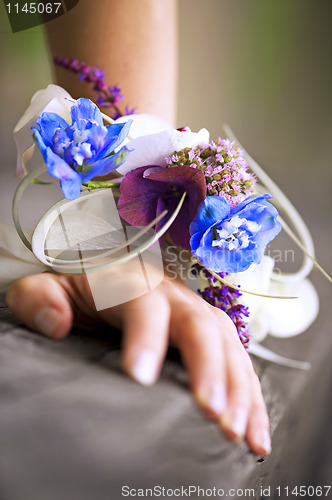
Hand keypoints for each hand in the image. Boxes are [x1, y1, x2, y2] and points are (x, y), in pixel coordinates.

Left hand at [6, 271, 270, 454]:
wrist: (109, 278)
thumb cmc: (81, 290)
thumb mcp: (48, 287)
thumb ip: (39, 298)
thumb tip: (55, 322)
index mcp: (132, 283)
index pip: (144, 305)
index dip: (145, 337)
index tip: (139, 377)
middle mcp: (173, 296)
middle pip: (199, 325)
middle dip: (208, 368)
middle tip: (209, 412)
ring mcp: (196, 314)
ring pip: (228, 345)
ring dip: (238, 388)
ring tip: (238, 432)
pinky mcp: (211, 336)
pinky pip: (239, 361)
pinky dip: (251, 397)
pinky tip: (255, 432)